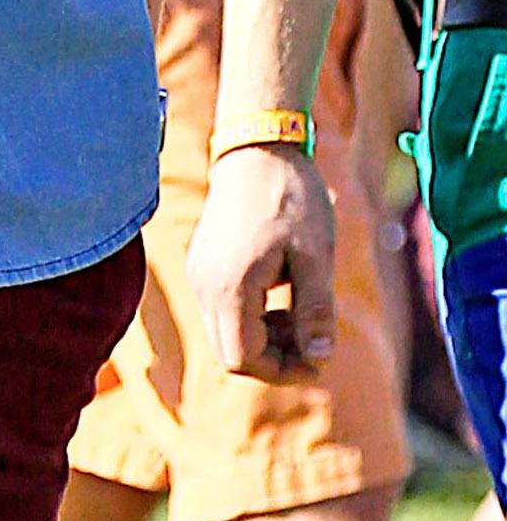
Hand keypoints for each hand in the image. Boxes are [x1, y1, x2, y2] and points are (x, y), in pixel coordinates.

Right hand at [188, 143, 337, 379]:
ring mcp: (200, 274)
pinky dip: (251, 317)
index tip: (319, 361)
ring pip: (226, 333)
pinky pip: (222, 310)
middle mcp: (205, 286)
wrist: (257, 149)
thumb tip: (321, 359)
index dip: (282, 371)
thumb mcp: (315, 255)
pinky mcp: (203, 264)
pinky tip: (280, 294)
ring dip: (264, 338)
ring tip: (301, 314)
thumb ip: (316, 311)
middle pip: (231, 352)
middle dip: (275, 358)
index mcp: (231, 286)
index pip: (243, 359)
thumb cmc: (291, 198)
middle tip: (314, 339)